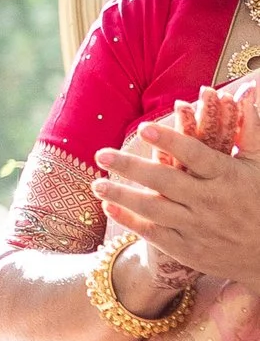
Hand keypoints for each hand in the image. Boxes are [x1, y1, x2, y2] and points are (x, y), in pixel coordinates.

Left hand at [94, 118, 259, 289]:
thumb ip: (249, 131)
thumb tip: (243, 92)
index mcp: (227, 177)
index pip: (197, 156)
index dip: (171, 142)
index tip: (144, 127)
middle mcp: (210, 201)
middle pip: (165, 182)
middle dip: (131, 167)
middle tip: (100, 154)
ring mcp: (197, 226)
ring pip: (154, 209)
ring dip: (122, 196)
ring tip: (96, 183)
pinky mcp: (186, 249)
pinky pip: (154, 234)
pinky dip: (130, 222)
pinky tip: (108, 206)